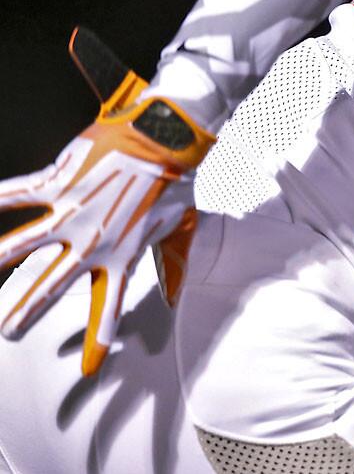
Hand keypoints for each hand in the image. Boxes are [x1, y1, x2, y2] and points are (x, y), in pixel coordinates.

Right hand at [0, 28, 213, 374]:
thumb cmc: (174, 182)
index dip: (99, 338)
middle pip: (53, 286)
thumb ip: (173, 265)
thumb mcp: (180, 228)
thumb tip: (174, 296)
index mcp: (124, 255)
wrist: (167, 138)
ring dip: (0, 259)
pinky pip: (16, 193)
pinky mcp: (60, 181)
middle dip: (27, 312)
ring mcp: (73, 211)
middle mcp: (94, 240)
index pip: (111, 306)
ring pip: (24, 242)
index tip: (90, 369)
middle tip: (9, 334)